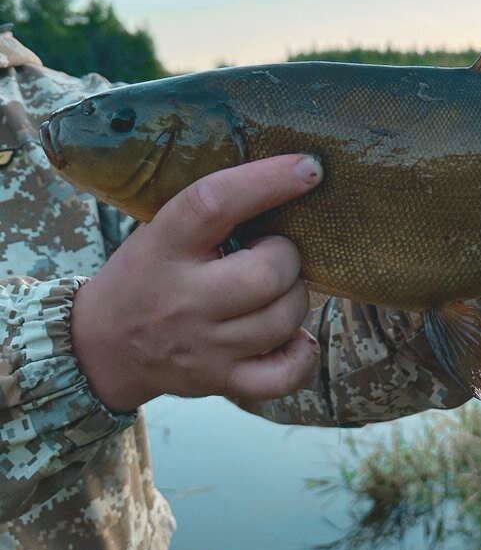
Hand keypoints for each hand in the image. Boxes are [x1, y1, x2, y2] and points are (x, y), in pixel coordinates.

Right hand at [71, 154, 323, 411]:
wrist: (104, 347)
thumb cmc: (148, 275)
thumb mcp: (160, 231)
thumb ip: (214, 213)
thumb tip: (294, 180)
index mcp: (164, 246)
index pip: (214, 204)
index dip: (267, 182)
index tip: (308, 168)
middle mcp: (184, 299)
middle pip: (265, 275)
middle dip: (286, 257)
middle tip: (272, 253)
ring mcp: (204, 346)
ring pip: (282, 320)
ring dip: (296, 299)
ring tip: (276, 291)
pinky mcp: (221, 380)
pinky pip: (283, 376)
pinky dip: (302, 355)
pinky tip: (294, 336)